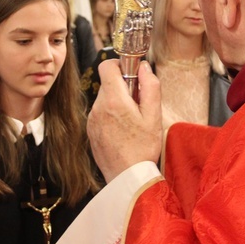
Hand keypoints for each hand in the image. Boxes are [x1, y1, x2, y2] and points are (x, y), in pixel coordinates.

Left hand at [88, 60, 161, 182]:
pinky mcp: (90, 131)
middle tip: (139, 105)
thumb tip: (144, 67)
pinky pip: (101, 114)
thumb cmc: (143, 148)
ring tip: (132, 122)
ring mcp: (91, 120)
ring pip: (105, 99)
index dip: (120, 64)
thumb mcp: (154, 116)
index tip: (133, 75)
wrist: (127, 178)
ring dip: (118, 103)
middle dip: (124, 88)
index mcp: (113, 100)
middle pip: (108, 83)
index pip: (106, 65)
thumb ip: (151, 87)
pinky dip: (111, 116)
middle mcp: (98, 107)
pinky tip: (123, 132)